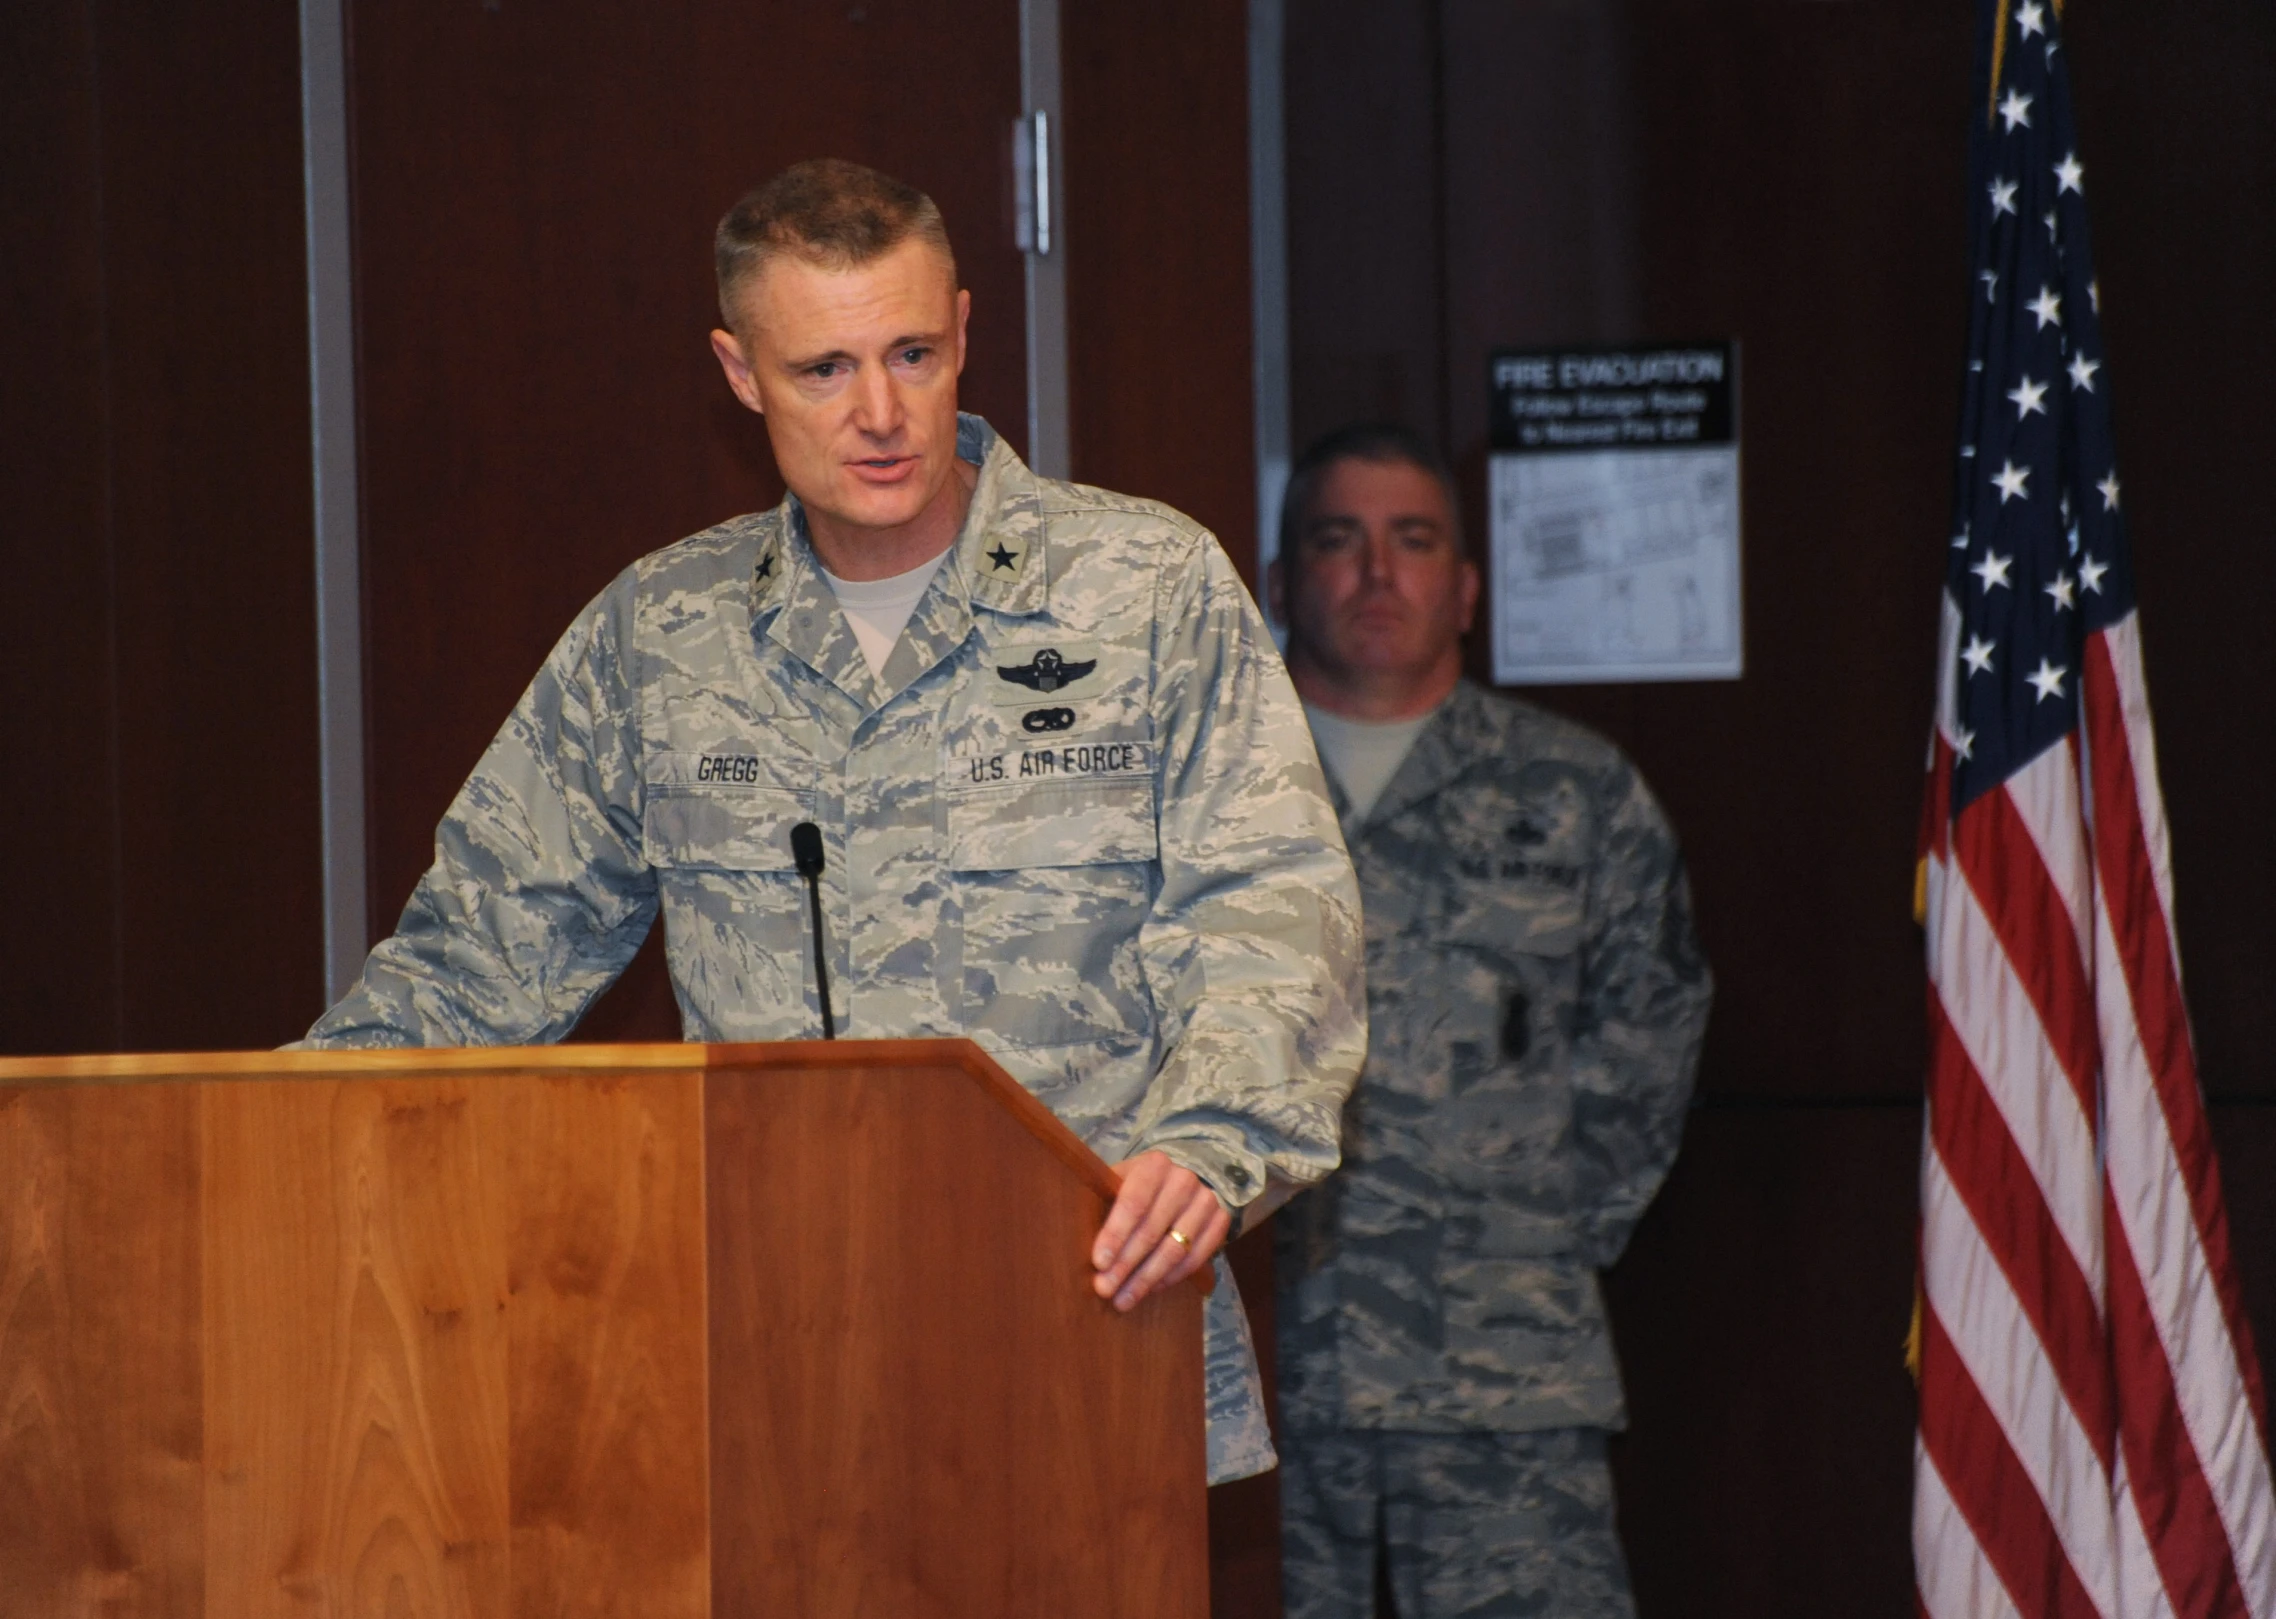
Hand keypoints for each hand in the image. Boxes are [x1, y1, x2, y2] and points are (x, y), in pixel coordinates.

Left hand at [1091, 1150, 1230, 1311]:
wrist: (1179, 1181)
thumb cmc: (1136, 1188)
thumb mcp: (1117, 1184)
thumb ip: (1101, 1206)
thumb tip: (1077, 1245)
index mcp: (1154, 1165)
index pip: (1133, 1202)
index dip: (1115, 1235)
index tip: (1098, 1263)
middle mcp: (1184, 1179)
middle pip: (1152, 1230)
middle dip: (1125, 1265)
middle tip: (1105, 1289)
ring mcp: (1206, 1200)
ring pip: (1174, 1249)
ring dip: (1146, 1279)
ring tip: (1123, 1299)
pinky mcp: (1221, 1221)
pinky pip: (1195, 1259)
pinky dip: (1170, 1278)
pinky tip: (1150, 1290)